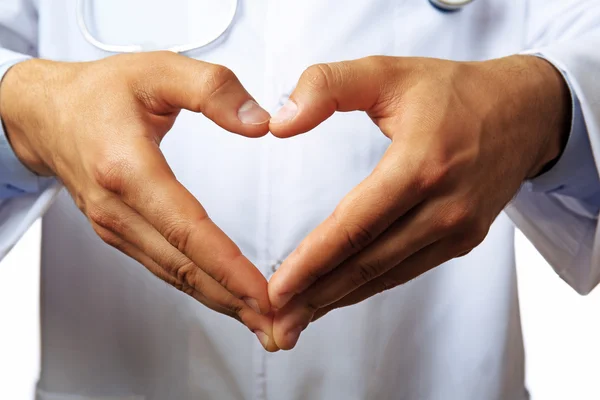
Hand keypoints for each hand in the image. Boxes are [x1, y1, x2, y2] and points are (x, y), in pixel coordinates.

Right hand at [0, 52, 278, 350]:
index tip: (265, 292)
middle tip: (279, 324)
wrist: (45, 113)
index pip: (188, 231)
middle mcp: (118, 208)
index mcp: (128, 168)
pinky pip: (165, 268)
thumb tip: (260, 123)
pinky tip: (226, 297)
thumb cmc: (101, 91)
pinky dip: (200, 287)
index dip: (229, 267)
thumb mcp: (159, 69)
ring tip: (262, 321)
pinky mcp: (120, 233)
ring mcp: (116, 226)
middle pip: (185, 266)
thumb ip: (213, 89)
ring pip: (176, 274)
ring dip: (221, 301)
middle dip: (234, 299)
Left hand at [268, 55, 570, 348]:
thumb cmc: (453, 91)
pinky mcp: (463, 239)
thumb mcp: (388, 72)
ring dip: (339, 299)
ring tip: (299, 318)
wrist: (525, 112)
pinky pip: (407, 270)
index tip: (277, 289)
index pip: (355, 226)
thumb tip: (280, 123)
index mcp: (421, 164)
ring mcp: (458, 228)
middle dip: (317, 296)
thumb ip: (328, 86)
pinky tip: (341, 294)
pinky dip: (370, 286)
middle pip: (368, 263)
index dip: (312, 261)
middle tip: (277, 323)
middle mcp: (444, 206)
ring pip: (386, 275)